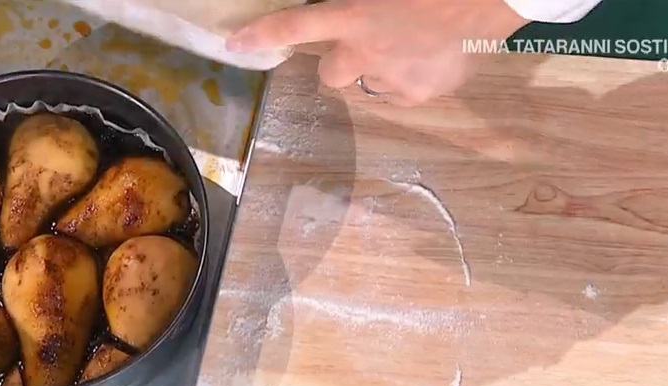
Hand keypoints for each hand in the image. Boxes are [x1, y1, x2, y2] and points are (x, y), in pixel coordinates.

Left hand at [226, 0, 528, 105]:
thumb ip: (356, 4)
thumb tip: (345, 13)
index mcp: (352, 17)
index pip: (292, 27)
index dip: (260, 35)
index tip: (234, 45)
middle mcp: (364, 54)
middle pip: (330, 75)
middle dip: (341, 61)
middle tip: (366, 42)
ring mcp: (393, 79)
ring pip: (370, 84)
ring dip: (380, 68)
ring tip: (410, 45)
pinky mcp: (421, 95)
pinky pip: (404, 93)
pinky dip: (412, 79)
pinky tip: (433, 56)